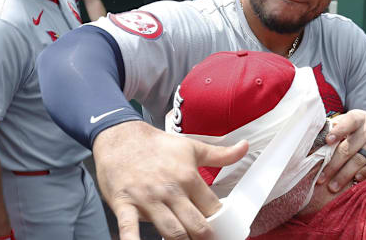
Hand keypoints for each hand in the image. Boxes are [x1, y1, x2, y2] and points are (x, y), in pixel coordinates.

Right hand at [93, 121, 247, 239]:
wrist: (120, 135)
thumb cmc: (156, 145)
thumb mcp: (191, 147)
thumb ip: (220, 154)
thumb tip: (245, 147)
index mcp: (188, 177)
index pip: (212, 208)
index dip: (222, 222)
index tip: (225, 230)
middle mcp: (170, 190)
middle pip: (196, 225)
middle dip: (206, 237)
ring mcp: (147, 199)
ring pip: (171, 231)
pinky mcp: (124, 204)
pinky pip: (129, 228)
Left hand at [316, 110, 365, 192]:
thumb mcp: (354, 119)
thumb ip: (338, 125)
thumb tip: (318, 136)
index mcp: (358, 118)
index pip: (347, 122)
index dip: (337, 131)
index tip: (327, 141)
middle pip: (349, 148)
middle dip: (333, 165)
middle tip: (321, 179)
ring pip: (361, 159)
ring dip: (345, 174)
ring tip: (333, 186)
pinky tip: (357, 179)